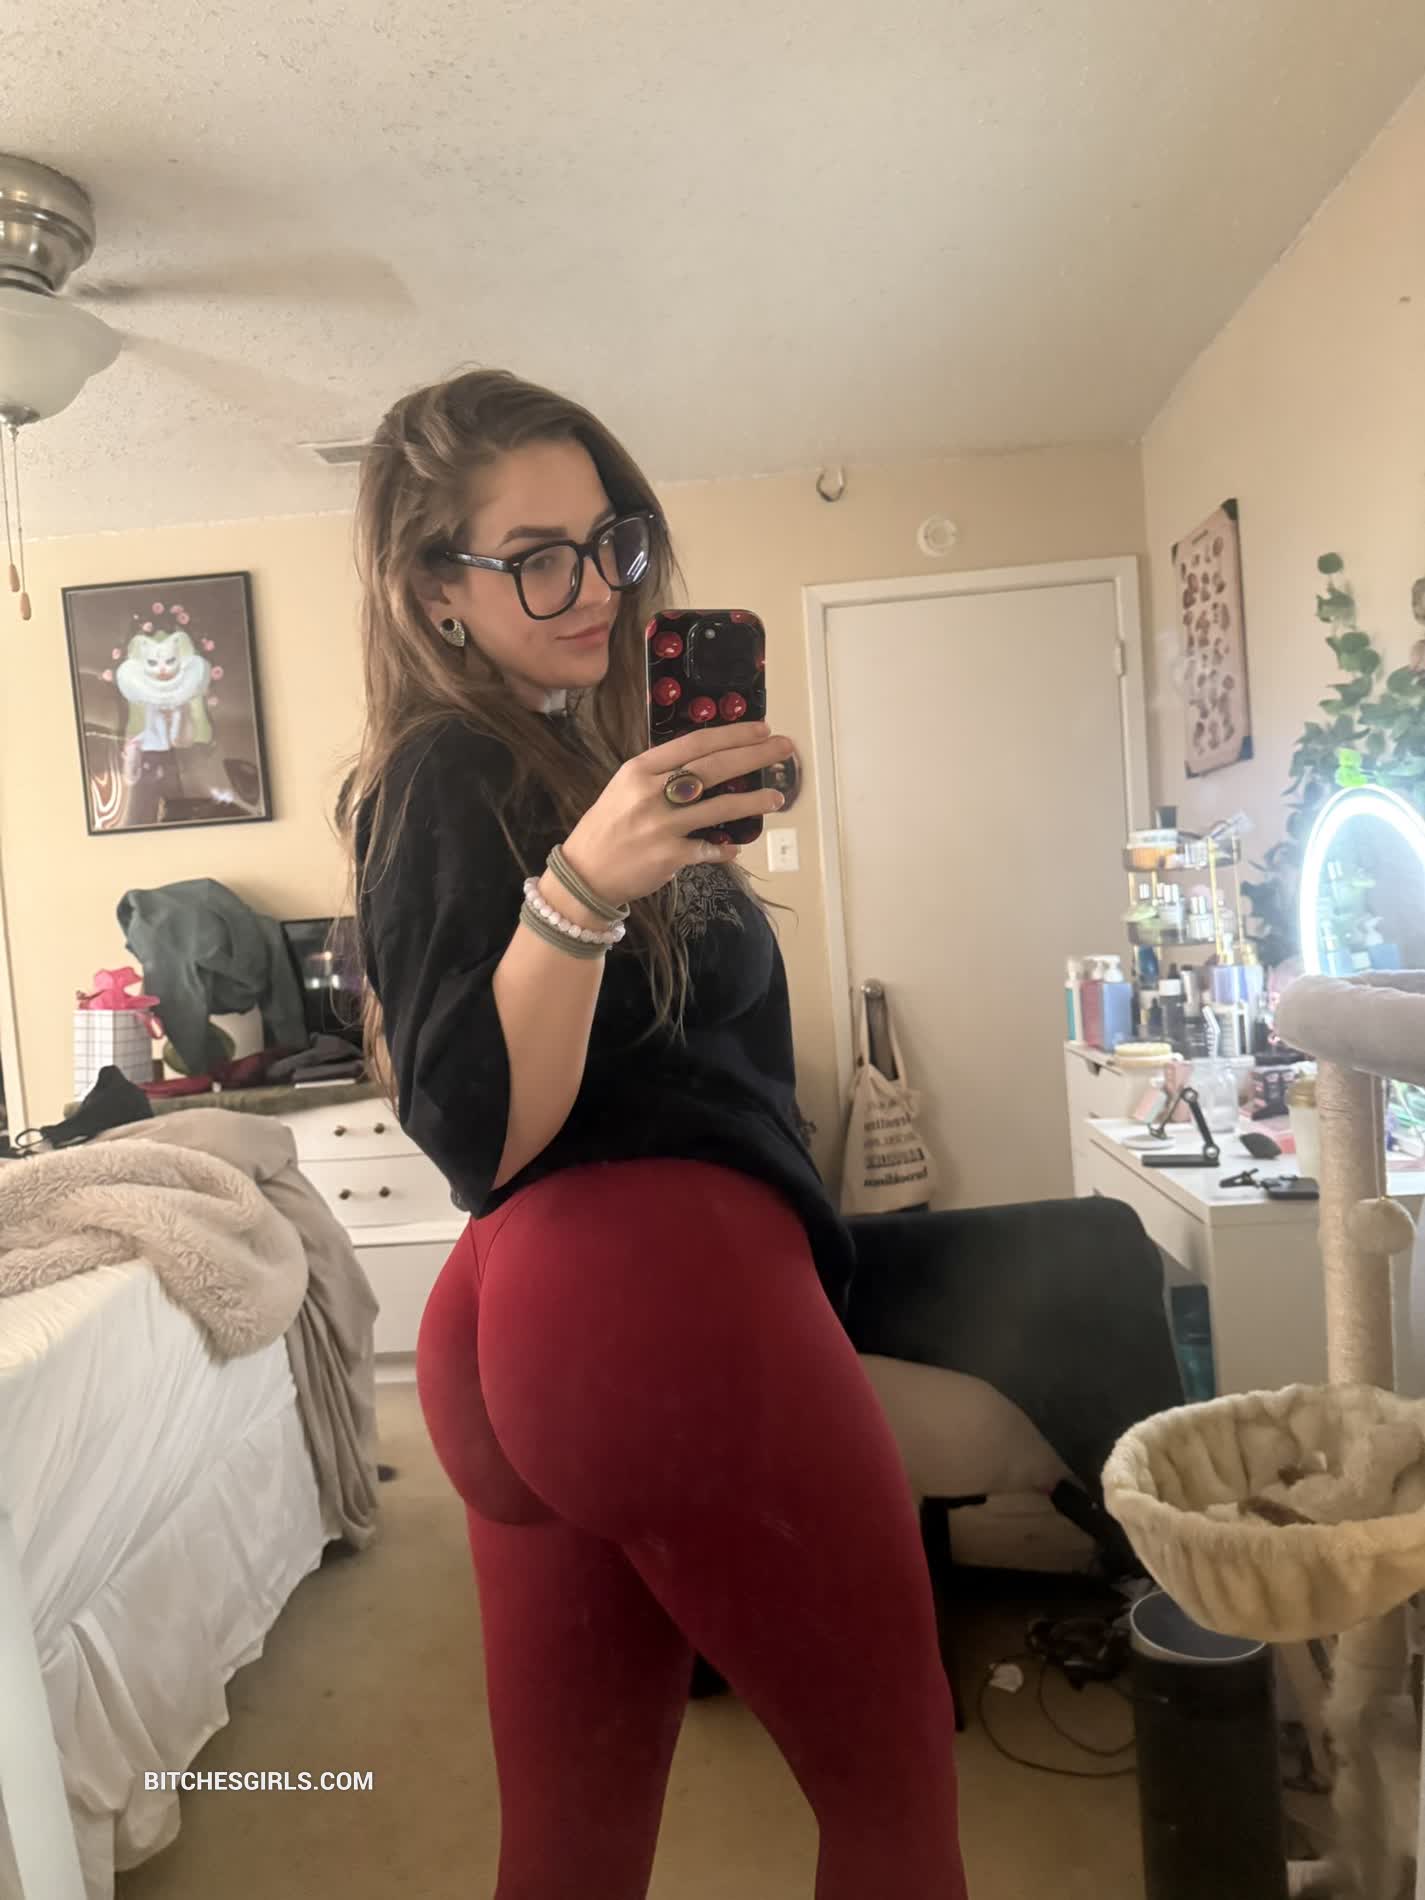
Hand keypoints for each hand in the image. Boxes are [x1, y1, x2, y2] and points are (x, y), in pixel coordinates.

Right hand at [560, 722, 794, 907]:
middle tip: (784, 748)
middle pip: (713, 768)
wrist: (585, 873)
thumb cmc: (608, 826)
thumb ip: (661, 773)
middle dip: (754, 756)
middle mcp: (651, 793)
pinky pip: (708, 848)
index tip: (762, 729)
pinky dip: (725, 847)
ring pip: (719, 807)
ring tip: (777, 796)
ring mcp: (661, 825)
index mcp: (640, 769)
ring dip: (753, 801)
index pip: (695, 743)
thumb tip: (706, 761)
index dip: (732, 734)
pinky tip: (738, 846)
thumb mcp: (626, 787)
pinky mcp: (669, 856)